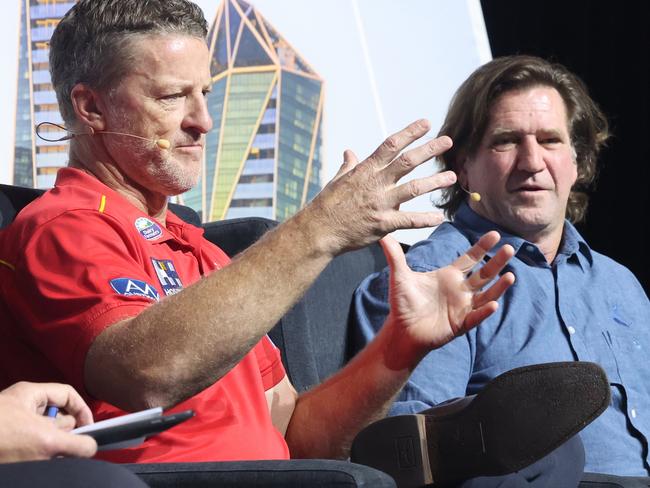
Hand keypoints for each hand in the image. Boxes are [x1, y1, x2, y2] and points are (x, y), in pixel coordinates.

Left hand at [0, 382, 96, 462]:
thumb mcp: (46, 440)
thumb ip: (75, 442)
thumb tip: (90, 446)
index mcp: (30, 394)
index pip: (67, 394)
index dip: (82, 410)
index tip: (89, 429)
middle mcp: (22, 406)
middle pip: (58, 416)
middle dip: (64, 432)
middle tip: (64, 446)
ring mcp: (13, 425)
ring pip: (45, 433)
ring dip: (49, 445)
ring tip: (44, 454)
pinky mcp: (7, 442)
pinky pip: (31, 445)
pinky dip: (37, 454)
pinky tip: (34, 460)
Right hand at [303, 119, 455, 255]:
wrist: (318, 231)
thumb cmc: (326, 206)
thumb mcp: (337, 181)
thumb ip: (348, 166)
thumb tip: (349, 152)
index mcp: (365, 171)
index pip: (391, 145)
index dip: (410, 132)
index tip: (426, 123)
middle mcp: (375, 184)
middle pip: (407, 162)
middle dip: (429, 149)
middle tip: (448, 141)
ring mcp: (380, 204)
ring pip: (413, 189)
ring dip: (434, 182)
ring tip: (452, 177)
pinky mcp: (383, 224)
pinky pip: (409, 221)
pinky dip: (425, 219)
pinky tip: (440, 218)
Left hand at [380, 232, 514, 369]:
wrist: (401, 330)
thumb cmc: (403, 304)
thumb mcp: (400, 277)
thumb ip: (394, 256)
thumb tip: (383, 235)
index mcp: (449, 276)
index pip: (470, 258)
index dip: (482, 247)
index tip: (495, 234)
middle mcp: (460, 290)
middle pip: (484, 273)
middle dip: (497, 261)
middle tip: (510, 248)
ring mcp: (463, 307)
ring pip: (486, 295)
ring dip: (499, 287)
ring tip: (510, 276)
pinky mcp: (461, 324)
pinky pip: (476, 317)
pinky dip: (485, 312)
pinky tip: (493, 304)